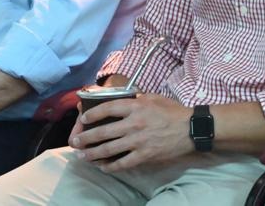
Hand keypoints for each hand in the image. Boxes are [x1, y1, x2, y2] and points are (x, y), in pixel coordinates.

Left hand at [68, 94, 191, 171]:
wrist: (190, 129)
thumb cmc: (172, 111)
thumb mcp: (153, 98)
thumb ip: (135, 99)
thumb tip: (120, 100)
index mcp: (135, 106)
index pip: (107, 108)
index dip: (92, 114)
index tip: (83, 119)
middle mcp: (134, 123)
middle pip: (103, 132)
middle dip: (85, 138)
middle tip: (74, 141)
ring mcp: (138, 141)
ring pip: (109, 149)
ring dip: (93, 153)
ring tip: (82, 156)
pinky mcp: (144, 156)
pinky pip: (123, 163)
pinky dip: (111, 166)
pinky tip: (103, 167)